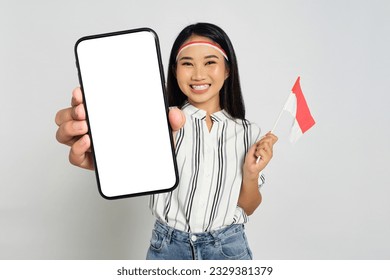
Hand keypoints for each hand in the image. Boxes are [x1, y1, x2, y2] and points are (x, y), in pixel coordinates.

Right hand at [55, 87, 185, 169]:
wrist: (152, 165)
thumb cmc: (151, 142)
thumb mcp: (164, 128)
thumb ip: (173, 120)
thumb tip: (174, 114)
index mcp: (105, 112)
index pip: (84, 100)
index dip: (78, 95)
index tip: (81, 92)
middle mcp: (93, 126)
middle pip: (67, 114)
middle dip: (71, 111)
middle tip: (84, 112)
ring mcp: (89, 143)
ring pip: (64, 132)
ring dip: (69, 128)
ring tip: (85, 127)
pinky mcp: (91, 160)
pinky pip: (74, 156)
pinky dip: (76, 149)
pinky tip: (87, 143)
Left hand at [243, 132, 277, 179]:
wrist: (249, 167)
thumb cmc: (252, 158)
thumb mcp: (255, 146)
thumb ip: (261, 140)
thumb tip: (266, 135)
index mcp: (268, 147)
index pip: (273, 138)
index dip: (269, 135)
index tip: (265, 135)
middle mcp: (270, 150)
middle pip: (269, 139)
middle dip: (261, 142)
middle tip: (258, 148)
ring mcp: (269, 154)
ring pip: (265, 144)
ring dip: (258, 148)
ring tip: (257, 153)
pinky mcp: (267, 158)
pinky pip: (261, 150)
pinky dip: (257, 152)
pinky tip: (257, 156)